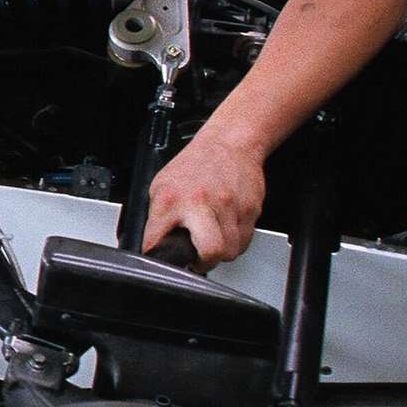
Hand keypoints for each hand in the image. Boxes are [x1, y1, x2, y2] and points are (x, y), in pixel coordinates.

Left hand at [142, 134, 264, 268]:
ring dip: (222, 250)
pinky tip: (227, 225)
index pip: (159, 240)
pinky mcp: (251, 211)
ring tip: (213, 235)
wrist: (229, 143)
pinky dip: (236, 239)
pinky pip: (245, 241)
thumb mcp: (162, 187)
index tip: (163, 260)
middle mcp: (202, 204)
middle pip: (211, 253)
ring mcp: (230, 207)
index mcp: (172, 199)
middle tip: (199, 259)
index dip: (160, 256)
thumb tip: (154, 245)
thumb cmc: (194, 165)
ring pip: (231, 252)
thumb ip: (158, 218)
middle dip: (205, 263)